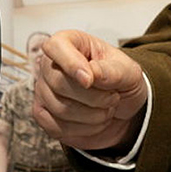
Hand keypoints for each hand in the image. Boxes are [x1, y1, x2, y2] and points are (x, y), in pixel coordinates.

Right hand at [34, 30, 148, 151]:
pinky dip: (85, 128)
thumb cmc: (120, 80)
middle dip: (93, 97)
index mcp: (69, 42)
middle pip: (59, 83)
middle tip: (113, 97)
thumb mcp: (127, 71)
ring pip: (61, 108)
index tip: (90, 80)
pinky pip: (58, 127)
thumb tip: (92, 73)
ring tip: (107, 108)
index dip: (71, 64)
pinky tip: (96, 121)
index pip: (56, 46)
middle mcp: (50, 65)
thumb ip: (110, 70)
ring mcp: (43, 90)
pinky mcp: (43, 115)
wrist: (122, 107)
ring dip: (93, 114)